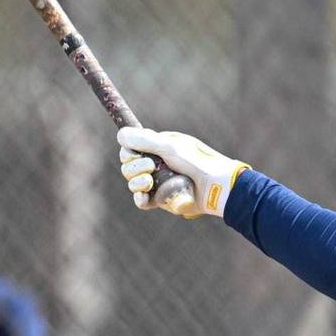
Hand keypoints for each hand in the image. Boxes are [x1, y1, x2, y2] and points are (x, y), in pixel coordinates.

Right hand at [118, 127, 249, 217]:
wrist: (215, 186)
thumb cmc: (196, 162)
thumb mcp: (169, 147)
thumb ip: (144, 140)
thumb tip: (120, 134)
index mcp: (159, 148)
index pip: (131, 148)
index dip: (128, 152)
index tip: (135, 152)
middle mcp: (156, 164)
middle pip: (128, 166)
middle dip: (134, 166)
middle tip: (150, 166)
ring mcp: (158, 183)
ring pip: (132, 183)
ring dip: (136, 181)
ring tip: (149, 181)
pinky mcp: (161, 200)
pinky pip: (141, 201)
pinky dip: (139, 198)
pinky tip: (143, 195)